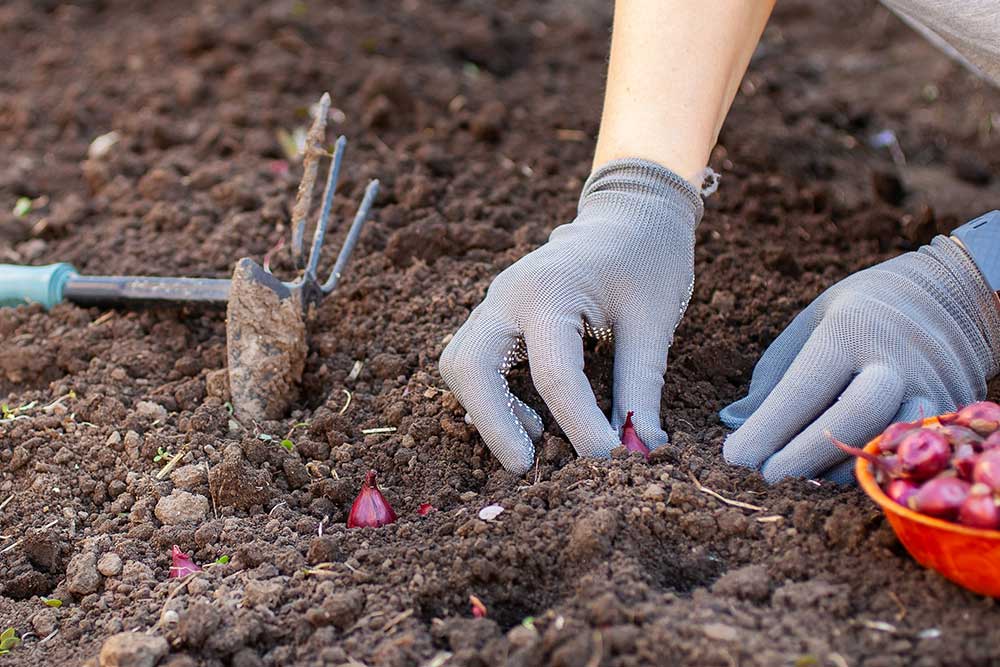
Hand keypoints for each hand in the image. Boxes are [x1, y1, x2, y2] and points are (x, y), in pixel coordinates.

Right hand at [439, 160, 703, 473]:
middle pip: (470, 367)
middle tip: (530, 467)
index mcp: (551, 290)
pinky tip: (534, 419)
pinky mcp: (496, 313)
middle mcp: (508, 294)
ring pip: (460, 364)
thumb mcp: (654, 322)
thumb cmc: (648, 259)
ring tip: (536, 441)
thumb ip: (641, 388)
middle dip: (494, 424)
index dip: (582, 429)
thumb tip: (641, 450)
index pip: (555, 376)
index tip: (609, 463)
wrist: (630, 213)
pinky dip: (490, 396)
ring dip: (487, 411)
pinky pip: (472, 359)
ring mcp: (494, 301)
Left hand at [721, 236, 999, 483]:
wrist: (949, 294)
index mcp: (850, 330)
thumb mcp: (811, 323)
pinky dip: (868, 468)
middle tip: (766, 475)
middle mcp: (894, 360)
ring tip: (799, 479)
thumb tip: (733, 421)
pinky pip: (909, 452)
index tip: (735, 456)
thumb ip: (774, 375)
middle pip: (852, 417)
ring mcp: (930, 388)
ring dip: (836, 470)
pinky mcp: (949, 413)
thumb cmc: (860, 312)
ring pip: (885, 443)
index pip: (805, 387)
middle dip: (804, 455)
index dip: (768, 429)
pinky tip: (837, 474)